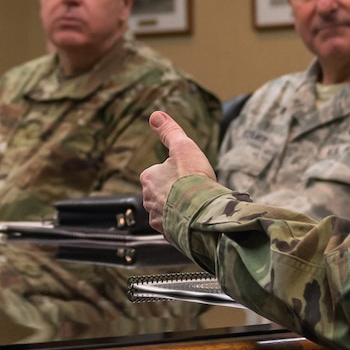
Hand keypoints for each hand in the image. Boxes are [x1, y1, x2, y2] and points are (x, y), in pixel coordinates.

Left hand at [141, 111, 213, 229]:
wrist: (202, 213)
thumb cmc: (192, 179)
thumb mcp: (182, 146)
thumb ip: (169, 131)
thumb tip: (155, 115)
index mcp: (148, 178)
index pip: (157, 172)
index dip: (175, 172)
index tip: (188, 174)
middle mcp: (148, 200)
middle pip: (162, 192)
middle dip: (175, 192)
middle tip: (193, 189)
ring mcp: (157, 219)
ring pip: (167, 210)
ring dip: (179, 208)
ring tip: (196, 205)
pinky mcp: (168, 234)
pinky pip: (174, 227)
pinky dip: (183, 223)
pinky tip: (195, 219)